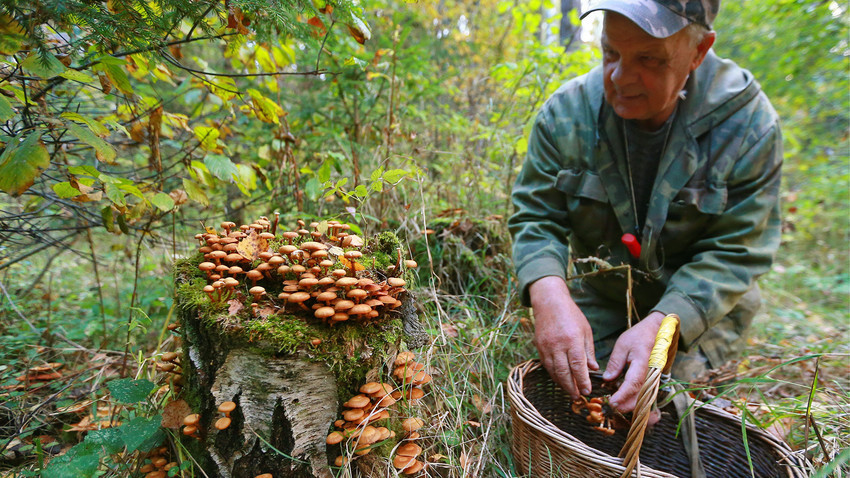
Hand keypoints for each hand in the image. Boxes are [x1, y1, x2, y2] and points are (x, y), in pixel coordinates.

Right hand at [530, 276, 598, 398]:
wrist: (549, 303)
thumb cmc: (571, 315)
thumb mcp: (586, 331)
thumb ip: (589, 351)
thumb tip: (593, 369)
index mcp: (572, 340)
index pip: (578, 366)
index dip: (582, 381)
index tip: (588, 391)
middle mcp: (558, 345)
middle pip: (564, 372)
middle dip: (571, 387)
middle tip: (578, 397)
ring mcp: (546, 347)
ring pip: (553, 371)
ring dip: (562, 384)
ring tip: (570, 392)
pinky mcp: (539, 347)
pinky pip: (546, 365)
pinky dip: (554, 375)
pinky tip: (560, 380)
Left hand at [603, 311, 665, 414]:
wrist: (661, 329)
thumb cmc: (641, 335)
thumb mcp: (623, 344)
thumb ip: (615, 363)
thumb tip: (608, 379)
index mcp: (643, 362)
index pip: (633, 383)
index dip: (622, 395)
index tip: (612, 402)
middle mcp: (653, 372)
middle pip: (642, 395)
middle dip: (627, 405)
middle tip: (613, 407)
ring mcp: (657, 376)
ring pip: (647, 397)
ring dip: (634, 404)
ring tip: (619, 406)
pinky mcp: (658, 378)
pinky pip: (649, 392)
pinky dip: (640, 399)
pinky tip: (629, 401)